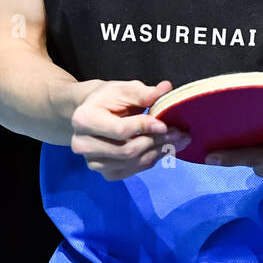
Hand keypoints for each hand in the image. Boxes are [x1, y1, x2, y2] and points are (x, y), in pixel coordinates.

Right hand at [70, 79, 188, 180]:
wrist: (93, 114)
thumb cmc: (108, 99)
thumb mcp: (122, 90)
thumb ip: (142, 93)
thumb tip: (166, 88)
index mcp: (84, 120)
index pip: (120, 130)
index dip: (144, 127)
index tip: (165, 124)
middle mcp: (83, 145)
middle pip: (127, 150)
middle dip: (157, 141)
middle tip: (180, 132)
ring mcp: (94, 163)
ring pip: (133, 162)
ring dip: (159, 151)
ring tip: (178, 140)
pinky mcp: (106, 173)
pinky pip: (135, 170)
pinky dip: (153, 159)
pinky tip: (165, 148)